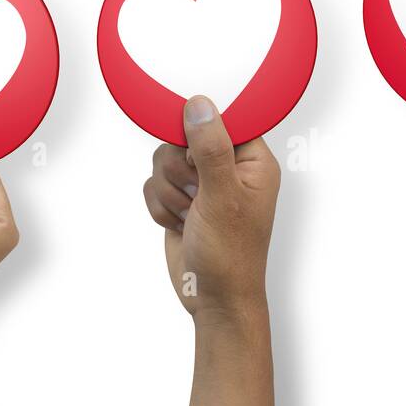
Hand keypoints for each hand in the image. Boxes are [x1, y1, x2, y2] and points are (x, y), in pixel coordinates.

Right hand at [142, 96, 280, 317]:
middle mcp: (228, 168)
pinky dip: (160, 207)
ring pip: (163, 160)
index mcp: (253, 161)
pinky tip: (180, 226)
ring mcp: (202, 184)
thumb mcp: (223, 197)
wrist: (213, 300)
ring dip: (170, 192)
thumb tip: (200, 105)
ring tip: (190, 216)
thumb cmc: (231, 255)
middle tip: (197, 195)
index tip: (196, 156)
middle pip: (184, 136)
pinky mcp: (180, 200)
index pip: (224, 119)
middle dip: (181, 170)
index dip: (202, 132)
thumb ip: (211, 149)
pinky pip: (152, 184)